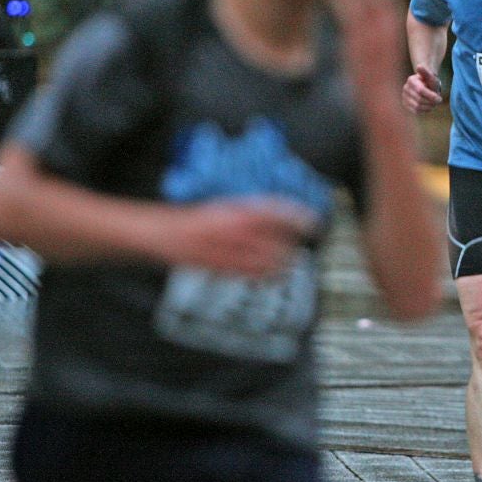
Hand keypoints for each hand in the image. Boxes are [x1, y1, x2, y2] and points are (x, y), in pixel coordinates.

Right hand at [162, 198, 317, 277]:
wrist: (168, 234)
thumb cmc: (198, 219)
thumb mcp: (227, 206)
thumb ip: (252, 212)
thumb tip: (280, 215)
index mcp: (238, 211)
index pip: (276, 213)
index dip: (298, 217)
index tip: (313, 221)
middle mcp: (237, 231)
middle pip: (276, 239)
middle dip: (292, 243)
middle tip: (301, 243)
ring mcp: (230, 251)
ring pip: (268, 260)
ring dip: (284, 261)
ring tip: (291, 260)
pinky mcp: (224, 268)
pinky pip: (252, 274)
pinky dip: (267, 275)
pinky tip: (276, 275)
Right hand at [402, 65, 443, 113]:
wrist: (426, 87)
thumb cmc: (430, 82)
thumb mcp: (431, 77)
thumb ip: (426, 73)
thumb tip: (419, 66)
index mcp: (411, 80)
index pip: (420, 90)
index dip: (431, 96)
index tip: (439, 99)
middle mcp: (405, 88)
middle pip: (420, 99)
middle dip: (431, 102)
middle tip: (437, 101)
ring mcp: (404, 97)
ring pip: (417, 106)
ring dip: (428, 106)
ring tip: (433, 103)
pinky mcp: (405, 105)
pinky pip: (416, 111)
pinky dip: (424, 110)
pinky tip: (428, 106)